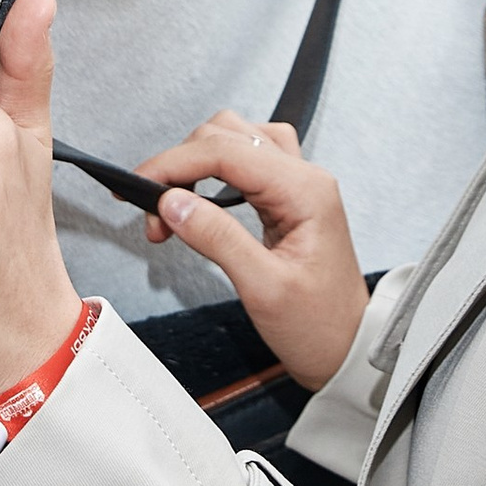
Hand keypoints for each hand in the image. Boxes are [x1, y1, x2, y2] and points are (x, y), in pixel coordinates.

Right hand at [135, 115, 367, 391]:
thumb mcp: (263, 288)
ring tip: (170, 209)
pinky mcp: (287, 199)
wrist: (348, 349)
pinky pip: (244, 163)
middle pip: (227, 135)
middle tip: (152, 214)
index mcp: (304, 191)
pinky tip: (197, 200)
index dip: (173, 164)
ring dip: (194, 164)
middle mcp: (304, 178)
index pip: (225, 151)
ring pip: (234, 141)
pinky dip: (211, 173)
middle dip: (179, 166)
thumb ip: (216, 239)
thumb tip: (171, 202)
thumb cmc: (318, 327)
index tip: (137, 188)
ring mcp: (297, 186)